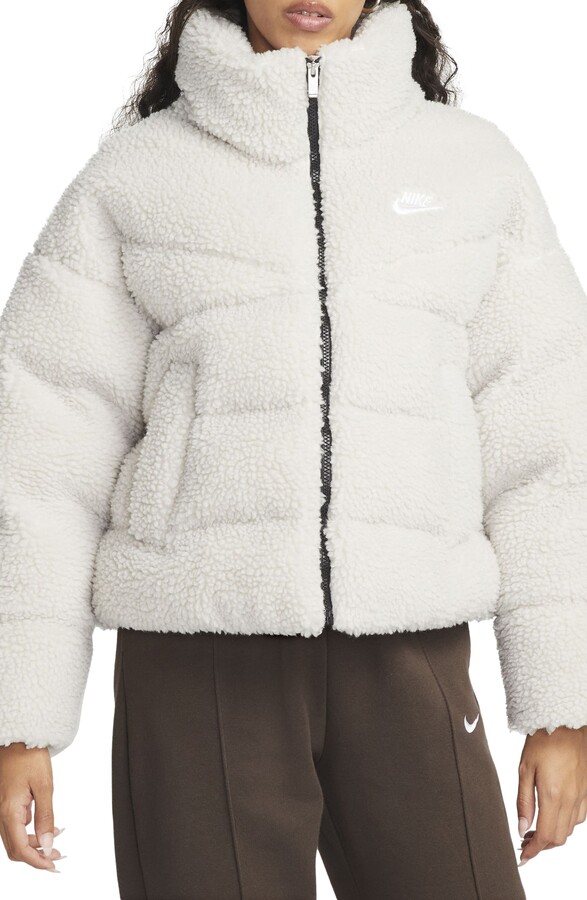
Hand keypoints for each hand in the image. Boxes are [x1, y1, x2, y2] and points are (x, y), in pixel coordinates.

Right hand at [0, 742, 65, 872]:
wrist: (19, 738)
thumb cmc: (30, 757)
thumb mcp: (44, 786)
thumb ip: (46, 816)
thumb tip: (48, 844)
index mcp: (9, 812)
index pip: (20, 849)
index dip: (37, 861)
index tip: (53, 866)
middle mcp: (1, 814)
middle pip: (15, 848)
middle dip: (37, 856)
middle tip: (58, 857)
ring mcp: (2, 809)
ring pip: (14, 838)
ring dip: (35, 844)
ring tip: (57, 842)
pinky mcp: (6, 804)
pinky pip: (16, 826)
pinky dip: (31, 832)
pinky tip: (49, 827)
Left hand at [517, 725, 586, 865]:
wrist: (564, 721)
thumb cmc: (543, 740)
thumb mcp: (524, 768)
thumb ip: (523, 801)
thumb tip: (521, 827)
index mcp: (553, 795)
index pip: (545, 836)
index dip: (533, 850)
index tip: (523, 855)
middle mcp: (571, 799)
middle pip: (559, 837)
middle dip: (542, 845)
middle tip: (526, 841)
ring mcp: (582, 796)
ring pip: (570, 829)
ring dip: (554, 834)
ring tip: (537, 828)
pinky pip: (580, 817)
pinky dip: (566, 823)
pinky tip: (555, 814)